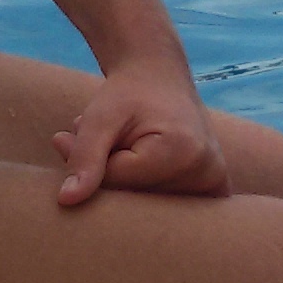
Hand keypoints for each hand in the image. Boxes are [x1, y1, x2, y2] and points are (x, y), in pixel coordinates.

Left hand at [52, 62, 225, 205]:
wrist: (159, 75)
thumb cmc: (128, 94)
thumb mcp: (100, 117)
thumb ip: (84, 157)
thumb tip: (66, 201)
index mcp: (182, 152)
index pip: (119, 183)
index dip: (94, 165)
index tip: (85, 137)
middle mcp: (208, 172)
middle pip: (137, 198)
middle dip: (112, 175)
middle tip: (108, 141)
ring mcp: (216, 183)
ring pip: (149, 204)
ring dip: (129, 181)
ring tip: (129, 146)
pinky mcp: (216, 188)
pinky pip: (173, 207)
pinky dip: (150, 190)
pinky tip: (149, 163)